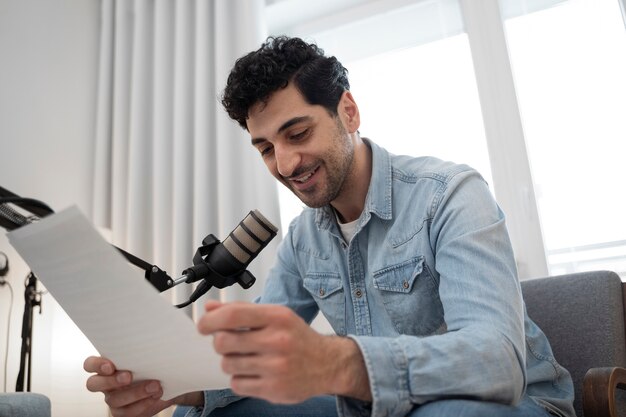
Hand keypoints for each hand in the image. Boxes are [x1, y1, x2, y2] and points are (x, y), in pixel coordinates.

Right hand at [83, 356, 202, 416]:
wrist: (168, 383)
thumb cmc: (154, 363)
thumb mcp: (149, 353)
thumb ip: (144, 347)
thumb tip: (155, 333)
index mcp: (107, 366)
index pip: (90, 364)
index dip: (96, 365)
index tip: (111, 365)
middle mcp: (106, 384)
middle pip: (93, 384)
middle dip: (111, 381)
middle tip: (129, 377)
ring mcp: (113, 399)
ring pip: (114, 400)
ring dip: (136, 392)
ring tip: (155, 386)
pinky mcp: (124, 413)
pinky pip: (129, 413)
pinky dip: (144, 405)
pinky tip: (157, 397)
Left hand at [197, 301, 370, 403]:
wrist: (328, 364)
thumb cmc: (297, 338)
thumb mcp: (275, 316)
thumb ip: (242, 311)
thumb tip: (210, 308)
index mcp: (277, 317)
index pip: (233, 315)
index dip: (210, 320)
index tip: (203, 325)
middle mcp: (278, 341)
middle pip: (224, 342)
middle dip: (220, 343)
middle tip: (230, 343)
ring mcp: (276, 367)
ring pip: (227, 364)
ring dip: (230, 361)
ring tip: (246, 358)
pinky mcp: (274, 389)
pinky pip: (237, 384)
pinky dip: (239, 379)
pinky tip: (254, 372)